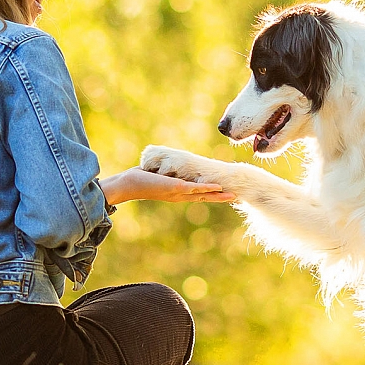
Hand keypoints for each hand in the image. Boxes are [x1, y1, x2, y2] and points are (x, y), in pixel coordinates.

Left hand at [100, 167, 235, 204]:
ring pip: (203, 194)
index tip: (224, 193)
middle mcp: (180, 195)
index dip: (212, 194)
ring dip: (218, 195)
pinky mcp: (176, 187)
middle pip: (204, 197)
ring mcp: (179, 192)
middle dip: (220, 197)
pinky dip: (206, 188)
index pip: (198, 194)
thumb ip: (163, 172)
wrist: (128, 184)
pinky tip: (217, 188)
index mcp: (177, 193)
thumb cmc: (139, 179)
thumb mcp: (155, 175)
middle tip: (236, 197)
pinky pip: (195, 188)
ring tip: (233, 195)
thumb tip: (165, 167)